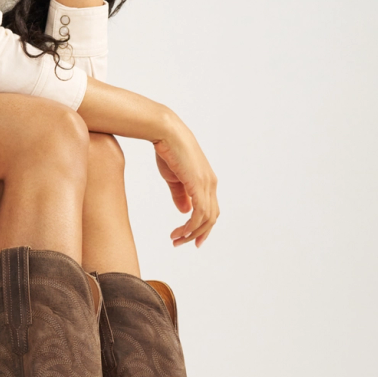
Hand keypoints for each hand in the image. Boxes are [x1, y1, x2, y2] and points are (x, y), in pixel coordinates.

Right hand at [152, 118, 219, 247]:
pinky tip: (179, 232)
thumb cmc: (168, 151)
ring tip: (176, 240)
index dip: (203, 227)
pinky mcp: (199, 184)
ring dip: (191, 233)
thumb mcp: (174, 178)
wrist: (165, 133)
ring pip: (206, 218)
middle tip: (181, 244)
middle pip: (211, 217)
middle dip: (198, 234)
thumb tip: (186, 212)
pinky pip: (200, 213)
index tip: (190, 238)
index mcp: (207, 181)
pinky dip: (191, 226)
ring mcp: (207, 184)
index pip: (210, 210)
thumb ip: (181, 195)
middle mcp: (211, 183)